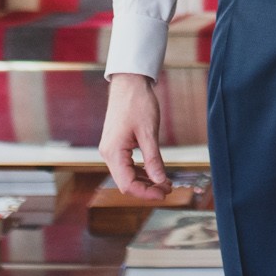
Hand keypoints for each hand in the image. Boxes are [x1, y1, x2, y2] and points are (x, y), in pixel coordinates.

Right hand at [98, 73, 168, 200]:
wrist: (128, 82)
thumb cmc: (137, 103)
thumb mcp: (149, 132)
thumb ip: (153, 159)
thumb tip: (160, 181)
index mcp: (113, 152)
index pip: (127, 184)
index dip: (146, 193)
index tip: (164, 193)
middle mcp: (108, 153)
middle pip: (125, 182)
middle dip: (146, 188)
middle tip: (167, 189)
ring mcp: (110, 149)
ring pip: (126, 175)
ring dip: (144, 181)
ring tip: (164, 182)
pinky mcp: (115, 144)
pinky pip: (126, 165)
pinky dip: (140, 171)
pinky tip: (154, 172)